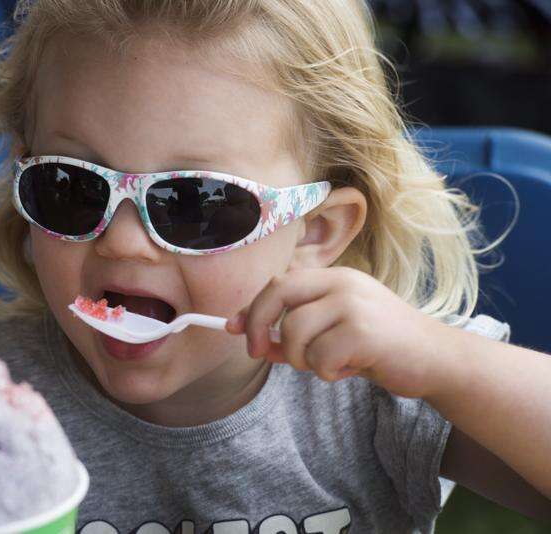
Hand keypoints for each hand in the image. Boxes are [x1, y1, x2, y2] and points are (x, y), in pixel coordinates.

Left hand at [226, 266, 453, 397]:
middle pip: (277, 294)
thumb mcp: (335, 333)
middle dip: (257, 326)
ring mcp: (353, 304)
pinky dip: (327, 373)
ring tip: (330, 363)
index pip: (278, 283)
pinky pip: (319, 358)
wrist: (437, 360)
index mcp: (334, 278)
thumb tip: (251, 339)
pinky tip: (352, 369)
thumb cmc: (382, 347)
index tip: (233, 328)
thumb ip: (296, 333)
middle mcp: (342, 283)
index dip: (252, 307)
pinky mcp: (362, 331)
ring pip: (293, 332)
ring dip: (302, 359)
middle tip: (257, 352)